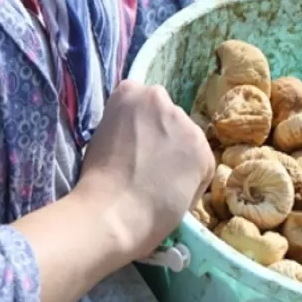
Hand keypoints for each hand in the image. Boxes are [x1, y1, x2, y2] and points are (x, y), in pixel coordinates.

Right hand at [75, 80, 214, 264]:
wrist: (114, 209)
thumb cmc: (98, 180)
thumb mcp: (104, 135)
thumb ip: (127, 124)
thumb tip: (143, 134)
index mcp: (129, 92)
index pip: (146, 102)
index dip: (143, 127)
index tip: (137, 145)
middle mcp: (159, 98)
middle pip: (170, 119)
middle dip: (166, 138)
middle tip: (150, 166)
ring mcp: (184, 122)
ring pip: (189, 140)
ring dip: (182, 157)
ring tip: (162, 183)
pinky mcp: (203, 148)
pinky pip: (202, 164)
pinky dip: (193, 180)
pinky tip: (173, 193)